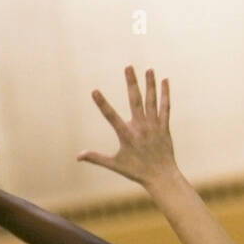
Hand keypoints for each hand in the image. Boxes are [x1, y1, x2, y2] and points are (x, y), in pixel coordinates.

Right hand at [77, 67, 176, 185]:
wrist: (161, 177)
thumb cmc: (136, 171)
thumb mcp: (114, 165)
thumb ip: (96, 158)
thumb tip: (77, 156)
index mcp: (127, 136)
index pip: (111, 117)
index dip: (102, 104)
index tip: (94, 91)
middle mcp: (141, 128)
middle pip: (135, 101)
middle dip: (131, 83)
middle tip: (128, 67)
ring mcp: (154, 126)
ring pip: (152, 101)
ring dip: (150, 84)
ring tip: (148, 69)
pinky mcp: (164, 127)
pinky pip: (165, 107)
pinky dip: (165, 94)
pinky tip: (165, 81)